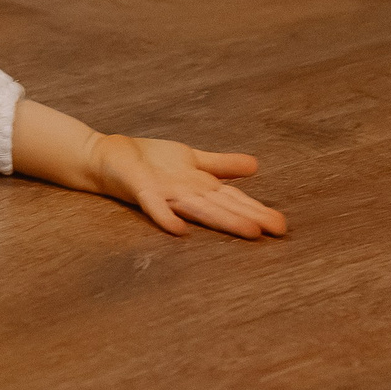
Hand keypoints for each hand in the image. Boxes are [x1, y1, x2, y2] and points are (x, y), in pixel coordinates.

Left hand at [86, 133, 287, 238]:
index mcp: (200, 186)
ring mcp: (165, 193)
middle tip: (278, 232)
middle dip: (250, 218)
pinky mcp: (142, 190)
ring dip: (221, 221)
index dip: (257, 209)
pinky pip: (155, 207)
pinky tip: (180, 231)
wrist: (108, 156)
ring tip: (248, 232)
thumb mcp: (191, 158)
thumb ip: (222, 165)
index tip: (282, 225)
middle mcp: (187, 194)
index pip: (234, 198)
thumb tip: (256, 166)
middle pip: (222, 206)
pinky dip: (166, 218)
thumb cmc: (150, 161)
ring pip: (198, 209)